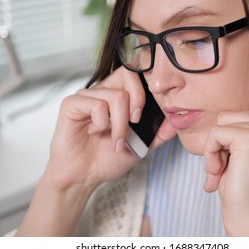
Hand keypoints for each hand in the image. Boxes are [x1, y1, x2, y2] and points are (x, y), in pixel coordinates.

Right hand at [46, 66, 175, 192]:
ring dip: (121, 124)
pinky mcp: (71, 104)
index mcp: (118, 95)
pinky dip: (102, 124)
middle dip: (138, 100)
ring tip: (115, 140)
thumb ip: (159, 133)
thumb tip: (176, 120)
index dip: (148, 85)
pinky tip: (94, 133)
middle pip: (128, 73)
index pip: (136, 72)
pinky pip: (96, 104)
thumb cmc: (107, 159)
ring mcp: (86, 95)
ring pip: (116, 95)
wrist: (84, 177)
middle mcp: (102, 91)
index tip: (148, 112)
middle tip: (135, 122)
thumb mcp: (141, 146)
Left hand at [203, 27, 248, 235]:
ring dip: (214, 151)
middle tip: (230, 167)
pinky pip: (216, 135)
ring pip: (219, 123)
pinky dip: (212, 157)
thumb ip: (238, 130)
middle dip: (219, 143)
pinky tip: (224, 173)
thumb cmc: (244, 186)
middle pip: (228, 112)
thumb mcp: (242, 152)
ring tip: (228, 170)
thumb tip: (218, 125)